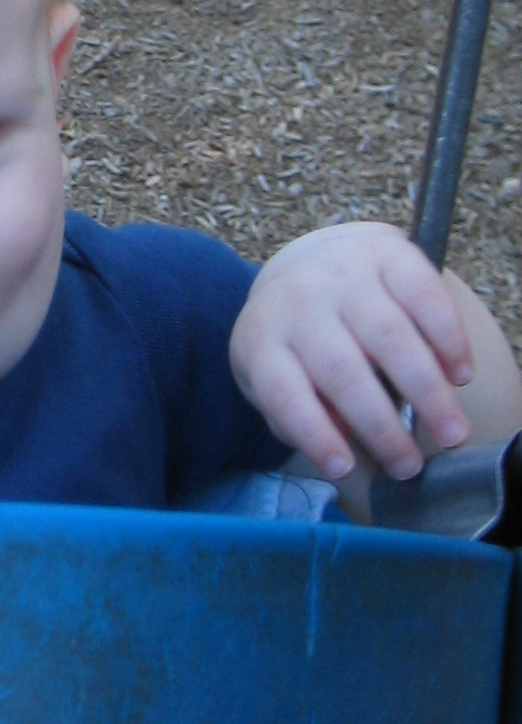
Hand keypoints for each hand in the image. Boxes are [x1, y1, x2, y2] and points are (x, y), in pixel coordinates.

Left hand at [229, 222, 473, 481]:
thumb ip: (294, 416)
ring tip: (451, 433)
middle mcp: (300, 303)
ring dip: (426, 391)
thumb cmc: (297, 340)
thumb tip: (339, 442)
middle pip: (341, 371)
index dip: (313, 433)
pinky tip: (460, 375)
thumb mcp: (274, 375)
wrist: (311, 260)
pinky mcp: (389, 255)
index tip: (343, 469)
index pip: (282, 391)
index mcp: (263, 340)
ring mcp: (344, 275)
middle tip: (410, 466)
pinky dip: (449, 340)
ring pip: (389, 337)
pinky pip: (425, 298)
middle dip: (380, 426)